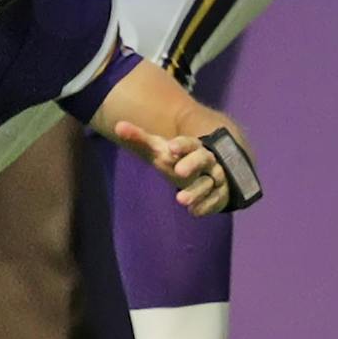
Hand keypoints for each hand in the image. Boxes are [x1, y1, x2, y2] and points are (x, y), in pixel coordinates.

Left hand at [114, 121, 229, 215]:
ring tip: (180, 200)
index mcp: (191, 146)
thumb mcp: (157, 149)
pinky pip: (216, 200)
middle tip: (178, 172)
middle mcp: (206, 160)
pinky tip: (194, 212)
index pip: (188, 143)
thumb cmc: (175, 158)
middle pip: (203, 159)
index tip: (170, 148)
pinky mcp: (219, 194)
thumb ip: (139, 138)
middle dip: (192, 164)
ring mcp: (215, 177)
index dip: (181, 145)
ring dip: (196, 191)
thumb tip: (118, 126)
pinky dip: (206, 205)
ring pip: (210, 182)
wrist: (202, 171)